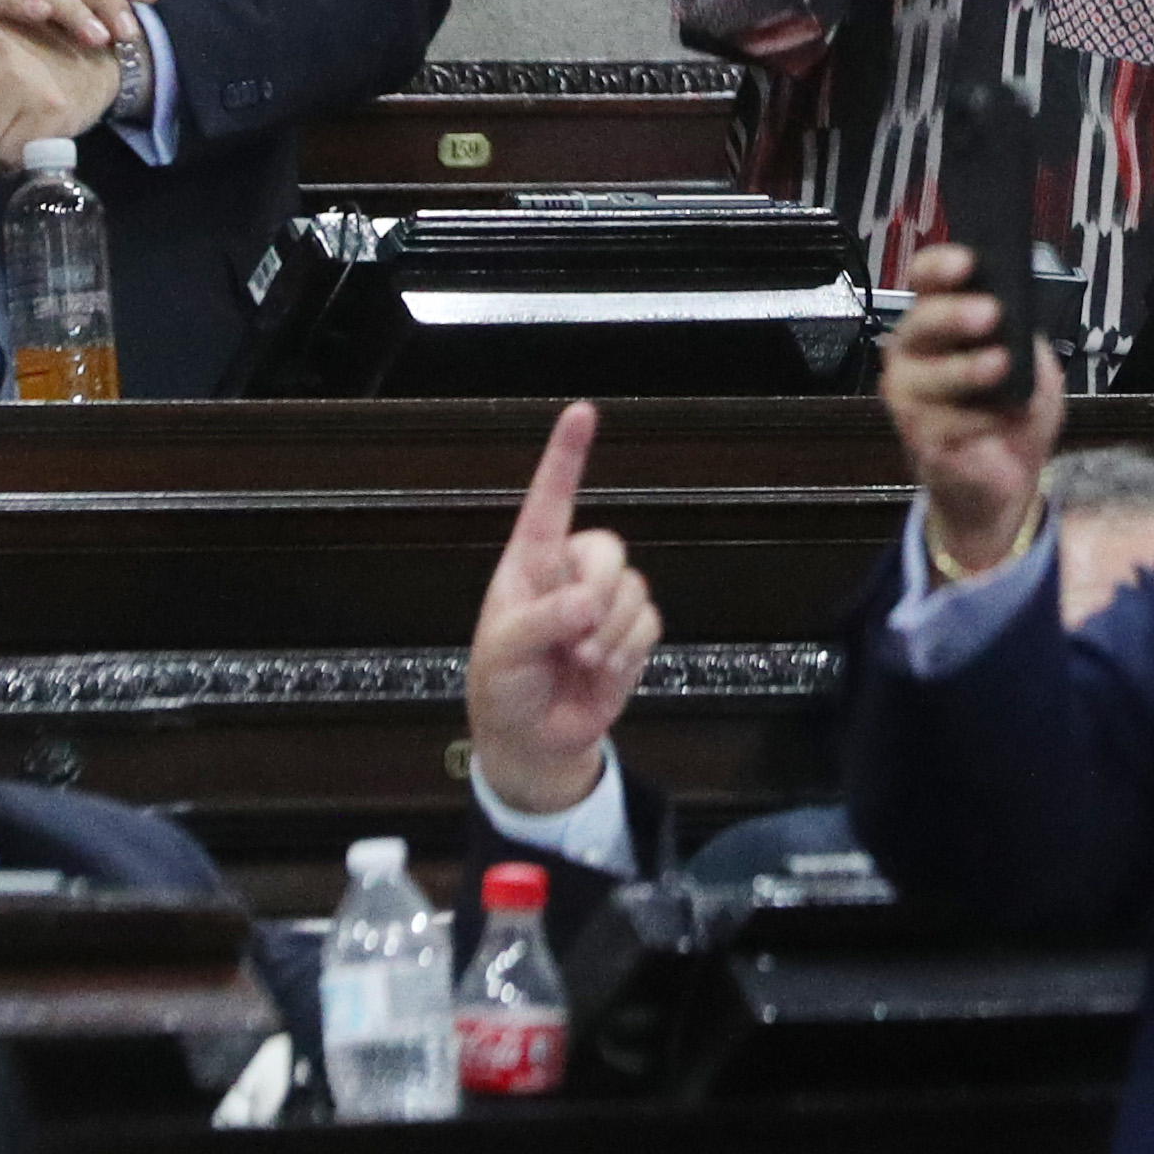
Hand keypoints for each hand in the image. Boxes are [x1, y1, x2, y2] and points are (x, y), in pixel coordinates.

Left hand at [466, 401, 659, 817]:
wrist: (534, 740)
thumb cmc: (503, 686)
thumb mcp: (503, 654)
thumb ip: (542, 622)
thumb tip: (588, 605)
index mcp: (528, 564)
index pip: (548, 501)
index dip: (566, 456)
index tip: (581, 412)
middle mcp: (569, 573)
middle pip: (608, 549)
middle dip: (600, 591)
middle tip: (578, 636)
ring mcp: (604, 602)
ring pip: (634, 590)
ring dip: (611, 634)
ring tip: (580, 661)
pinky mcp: (631, 634)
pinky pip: (650, 624)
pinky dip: (628, 653)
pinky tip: (602, 672)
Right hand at [878, 240, 1066, 579]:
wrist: (1008, 480)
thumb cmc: (1013, 413)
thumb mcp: (1034, 364)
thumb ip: (1022, 335)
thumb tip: (1017, 313)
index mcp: (940, 323)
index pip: (925, 280)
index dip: (940, 267)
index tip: (968, 263)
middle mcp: (914, 354)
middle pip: (919, 322)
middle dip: (953, 315)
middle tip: (990, 313)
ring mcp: (909, 397)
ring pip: (927, 375)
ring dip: (966, 369)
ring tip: (1000, 366)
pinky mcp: (917, 438)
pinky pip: (941, 422)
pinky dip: (978, 421)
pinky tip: (998, 421)